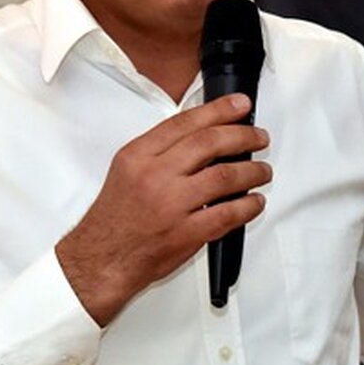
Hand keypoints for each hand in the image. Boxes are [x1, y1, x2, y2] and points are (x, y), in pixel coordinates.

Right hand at [56, 94, 271, 324]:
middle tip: (259, 138)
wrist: (101, 259)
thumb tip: (204, 133)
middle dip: (243, 136)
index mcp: (138, 156)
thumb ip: (161, 150)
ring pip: (224, 177)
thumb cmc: (115, 217)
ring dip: (251, 171)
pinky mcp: (185, 234)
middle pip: (209, 143)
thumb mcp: (127, 170)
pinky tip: (254, 202)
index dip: (219, 110)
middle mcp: (154, 176)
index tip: (240, 105)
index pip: (185, 122)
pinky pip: (227, 214)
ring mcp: (171, 205)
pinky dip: (247, 206)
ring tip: (262, 171)